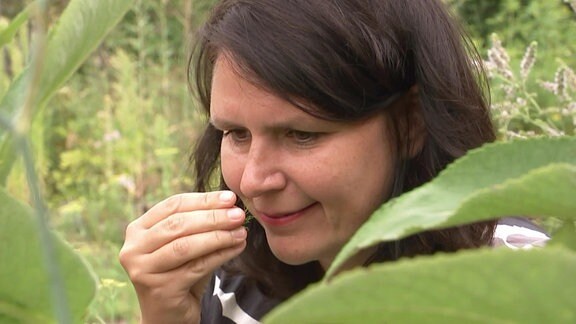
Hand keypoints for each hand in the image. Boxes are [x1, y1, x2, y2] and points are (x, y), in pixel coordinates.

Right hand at [119, 191, 246, 323]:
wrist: (168, 317)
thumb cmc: (180, 274)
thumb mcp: (186, 245)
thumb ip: (200, 224)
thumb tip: (230, 205)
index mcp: (137, 230)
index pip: (173, 205)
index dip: (203, 199)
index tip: (230, 198)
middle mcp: (133, 249)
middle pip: (178, 224)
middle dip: (213, 217)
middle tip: (239, 214)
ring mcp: (143, 270)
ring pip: (186, 246)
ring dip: (218, 236)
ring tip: (241, 231)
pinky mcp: (159, 290)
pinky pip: (196, 267)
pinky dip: (220, 255)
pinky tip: (237, 248)